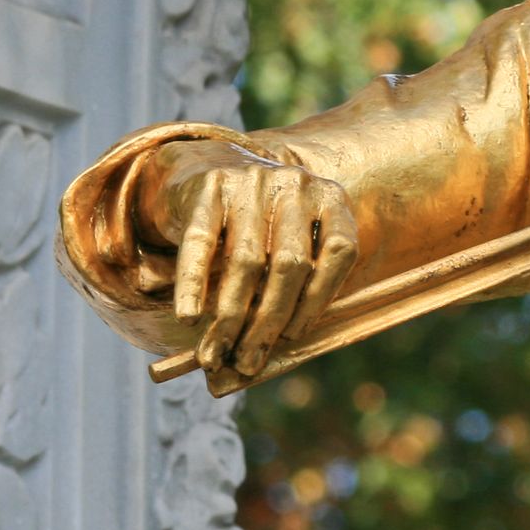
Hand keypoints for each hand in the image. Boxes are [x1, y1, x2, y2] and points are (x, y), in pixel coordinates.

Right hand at [135, 140, 360, 378]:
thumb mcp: (292, 242)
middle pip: (290, 264)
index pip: (340, 252)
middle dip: (268, 321)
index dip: (319, 299)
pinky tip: (189, 317)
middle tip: (248, 361)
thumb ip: (297, 286)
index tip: (293, 338)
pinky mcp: (212, 186)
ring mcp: (254, 181)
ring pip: (246, 260)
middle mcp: (297, 184)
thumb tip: (278, 351)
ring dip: (231, 316)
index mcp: (331, 198)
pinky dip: (193, 284)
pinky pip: (201, 243)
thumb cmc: (263, 227)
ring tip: (216, 353)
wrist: (210, 168)